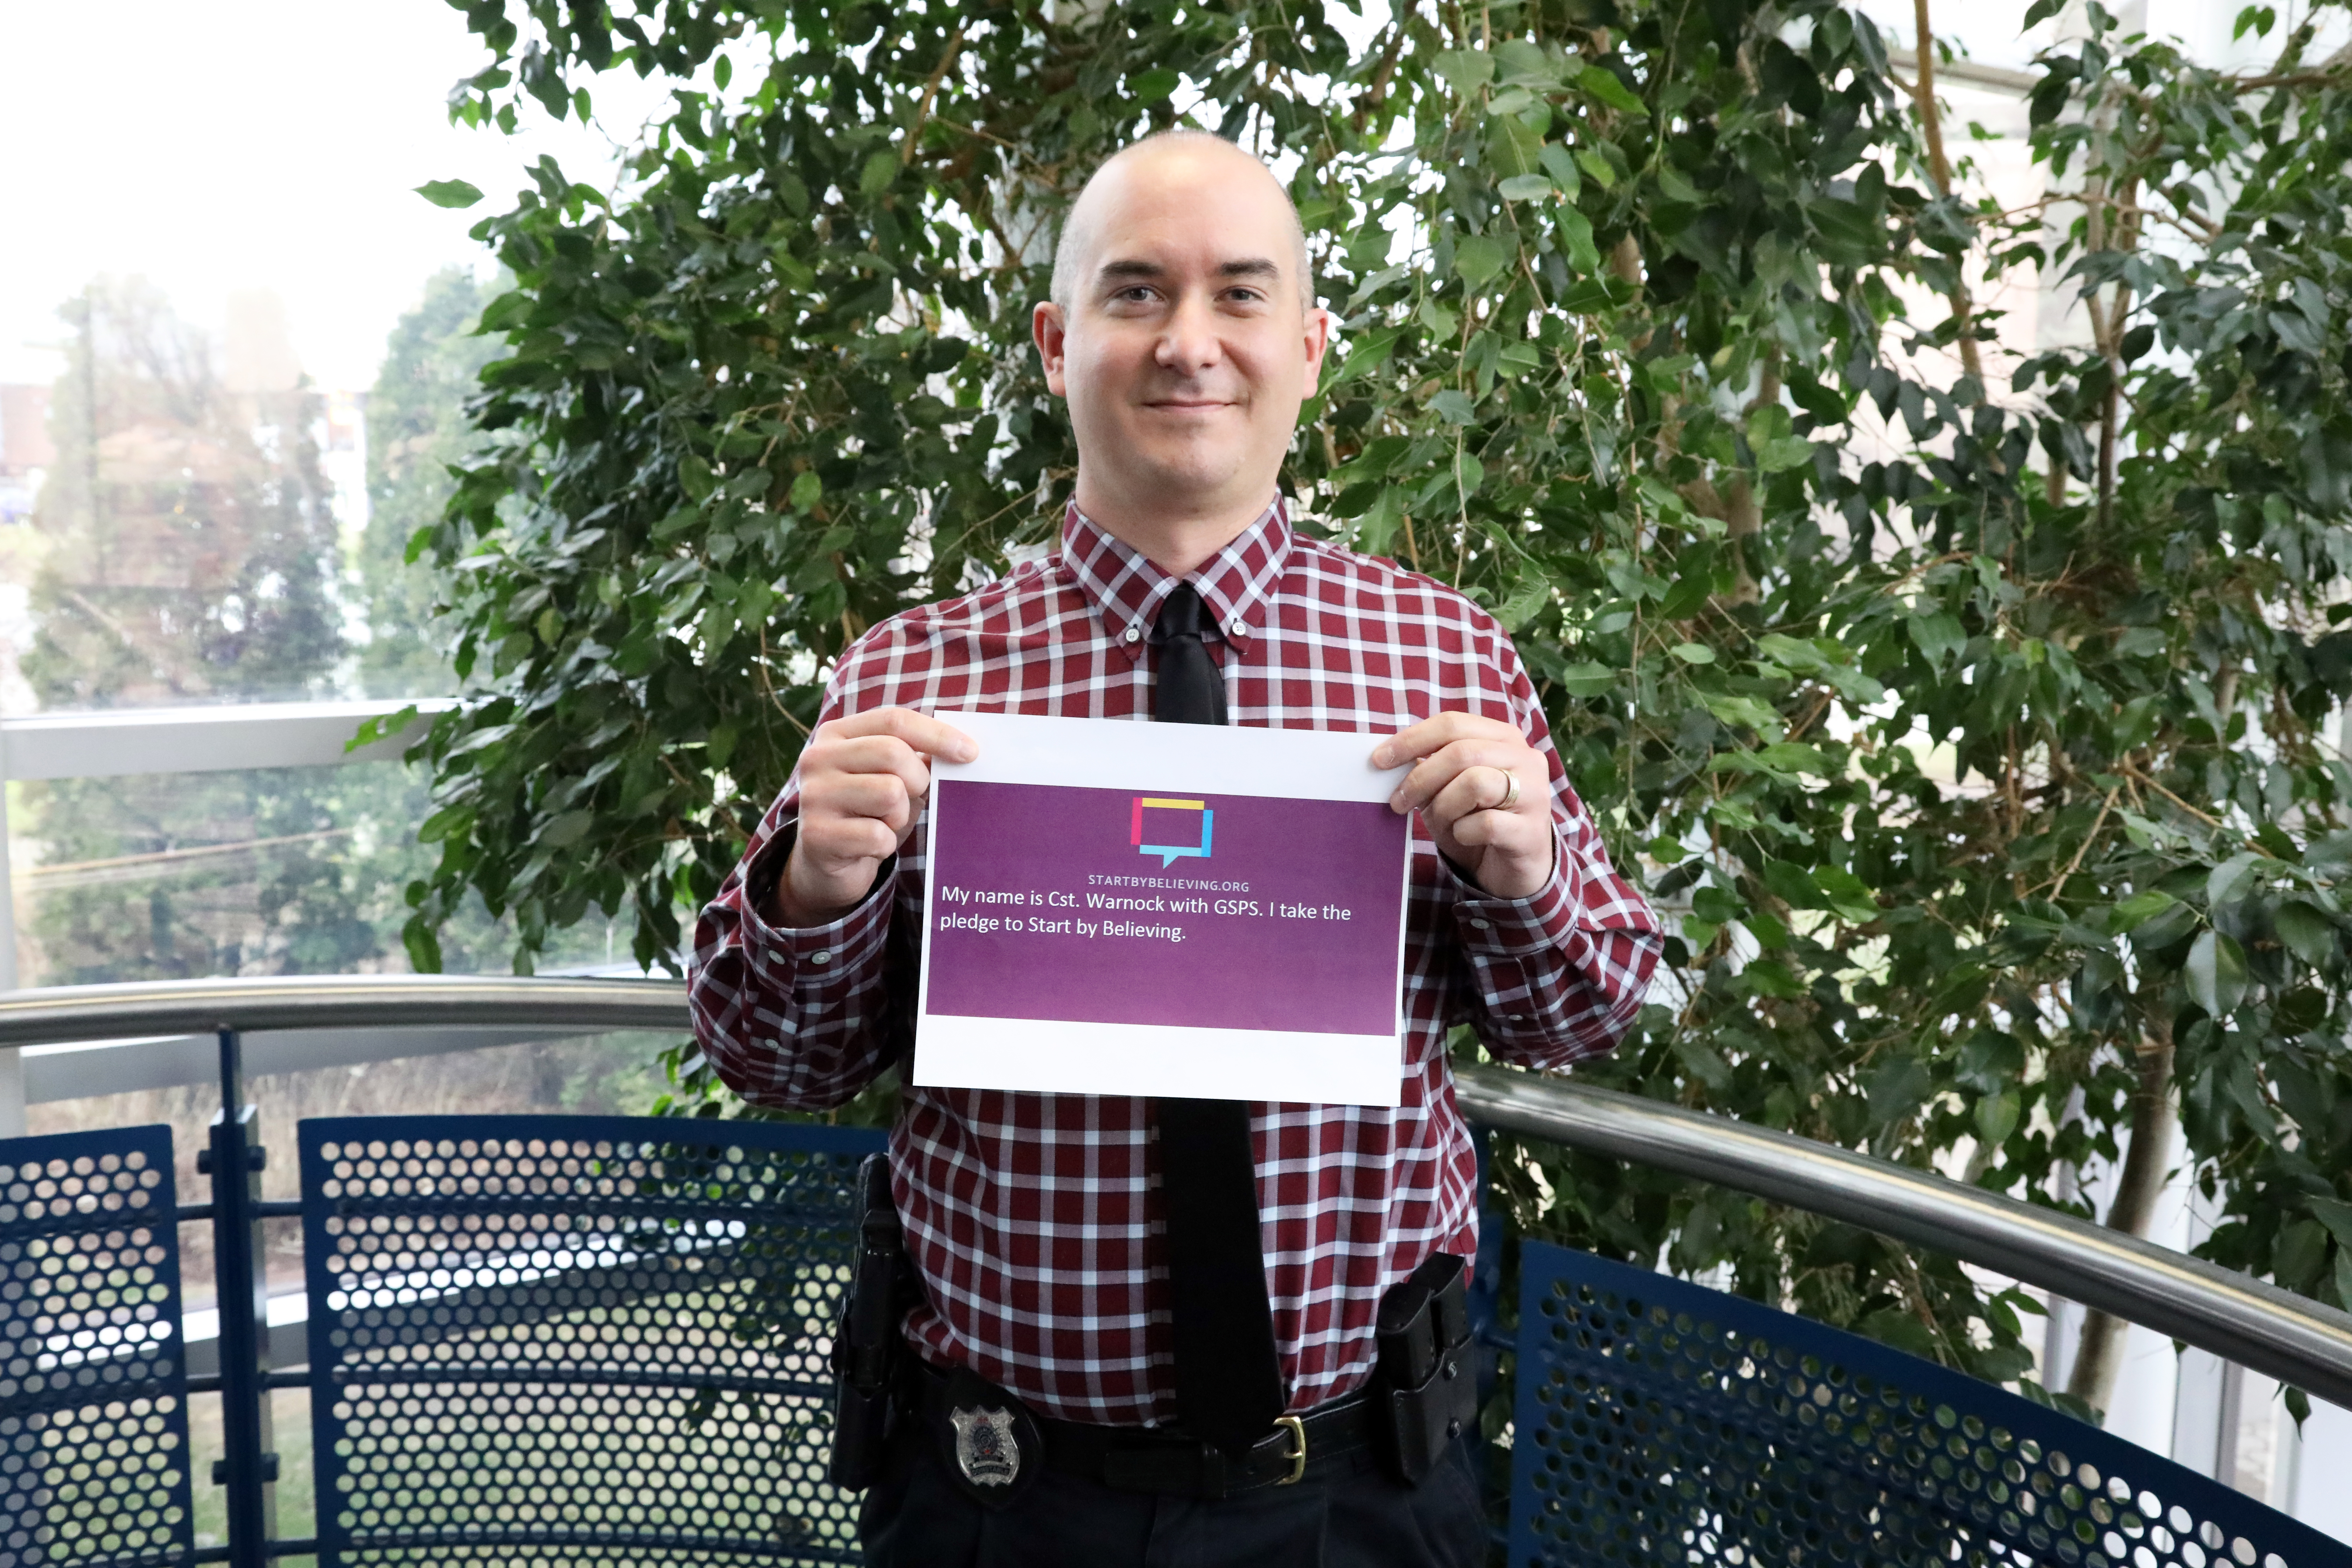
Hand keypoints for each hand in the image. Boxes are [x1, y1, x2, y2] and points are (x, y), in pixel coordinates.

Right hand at [774, 707, 977, 926]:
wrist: (823, 863)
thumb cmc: (866, 813)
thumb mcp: (888, 777)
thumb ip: (915, 757)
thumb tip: (963, 749)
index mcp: (836, 734)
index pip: (894, 720)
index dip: (937, 734)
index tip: (971, 753)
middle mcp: (817, 759)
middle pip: (893, 753)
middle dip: (918, 779)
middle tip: (914, 798)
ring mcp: (814, 797)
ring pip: (889, 793)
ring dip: (899, 815)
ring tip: (884, 823)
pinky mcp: (817, 835)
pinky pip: (878, 834)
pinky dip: (885, 845)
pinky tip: (869, 847)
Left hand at [1372, 714, 1553, 899]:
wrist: (1517, 867)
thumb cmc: (1479, 821)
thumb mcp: (1450, 789)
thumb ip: (1430, 768)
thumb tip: (1390, 758)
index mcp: (1504, 738)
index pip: (1453, 724)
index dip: (1412, 739)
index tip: (1379, 759)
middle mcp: (1526, 759)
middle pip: (1461, 752)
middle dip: (1420, 778)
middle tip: (1397, 802)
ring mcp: (1535, 794)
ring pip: (1474, 784)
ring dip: (1443, 807)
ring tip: (1441, 822)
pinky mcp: (1531, 830)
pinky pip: (1485, 824)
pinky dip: (1463, 833)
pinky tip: (1465, 838)